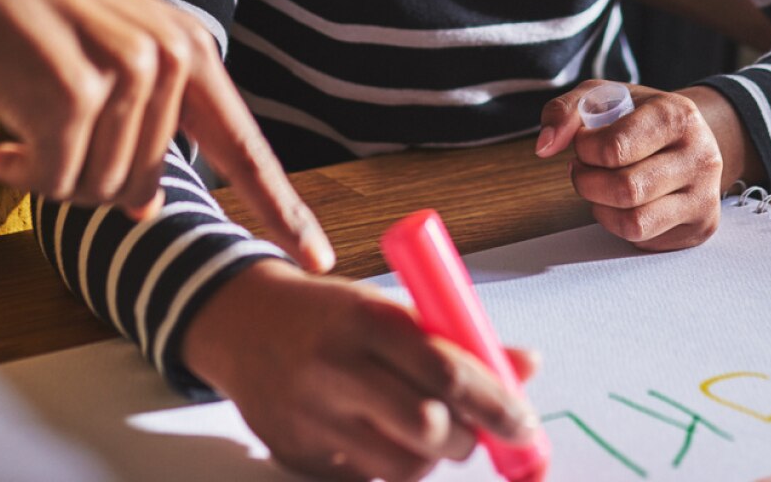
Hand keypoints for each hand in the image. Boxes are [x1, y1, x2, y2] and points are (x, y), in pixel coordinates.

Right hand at [0, 0, 329, 265]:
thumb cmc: (24, 15)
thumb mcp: (103, 61)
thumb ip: (141, 124)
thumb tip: (148, 207)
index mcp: (188, 49)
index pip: (243, 144)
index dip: (282, 207)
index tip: (318, 256)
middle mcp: (171, 57)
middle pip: (143, 185)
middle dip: (87, 177)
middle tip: (44, 129)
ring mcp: (128, 72)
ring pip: (99, 189)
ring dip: (49, 171)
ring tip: (23, 117)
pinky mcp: (75, 92)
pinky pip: (55, 182)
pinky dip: (21, 174)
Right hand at [182, 261, 539, 481]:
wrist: (242, 322)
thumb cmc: (331, 313)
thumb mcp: (391, 306)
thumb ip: (458, 337)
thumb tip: (528, 365)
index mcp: (366, 318)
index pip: (446, 369)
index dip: (495, 401)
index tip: (524, 421)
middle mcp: (336, 368)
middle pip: (427, 427)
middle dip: (467, 436)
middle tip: (476, 428)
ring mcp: (312, 418)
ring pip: (403, 467)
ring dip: (434, 455)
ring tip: (428, 427)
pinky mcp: (297, 457)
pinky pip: (369, 480)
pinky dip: (392, 465)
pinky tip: (383, 434)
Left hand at [535, 80, 726, 250]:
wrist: (689, 136)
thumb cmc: (639, 117)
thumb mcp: (602, 97)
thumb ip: (564, 111)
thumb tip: (544, 146)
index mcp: (676, 115)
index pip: (616, 147)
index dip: (584, 150)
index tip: (583, 143)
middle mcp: (700, 155)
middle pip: (625, 189)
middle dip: (588, 182)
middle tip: (582, 169)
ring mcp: (704, 194)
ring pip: (635, 222)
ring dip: (601, 207)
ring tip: (599, 186)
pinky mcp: (701, 225)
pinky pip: (645, 239)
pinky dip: (619, 224)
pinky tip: (621, 203)